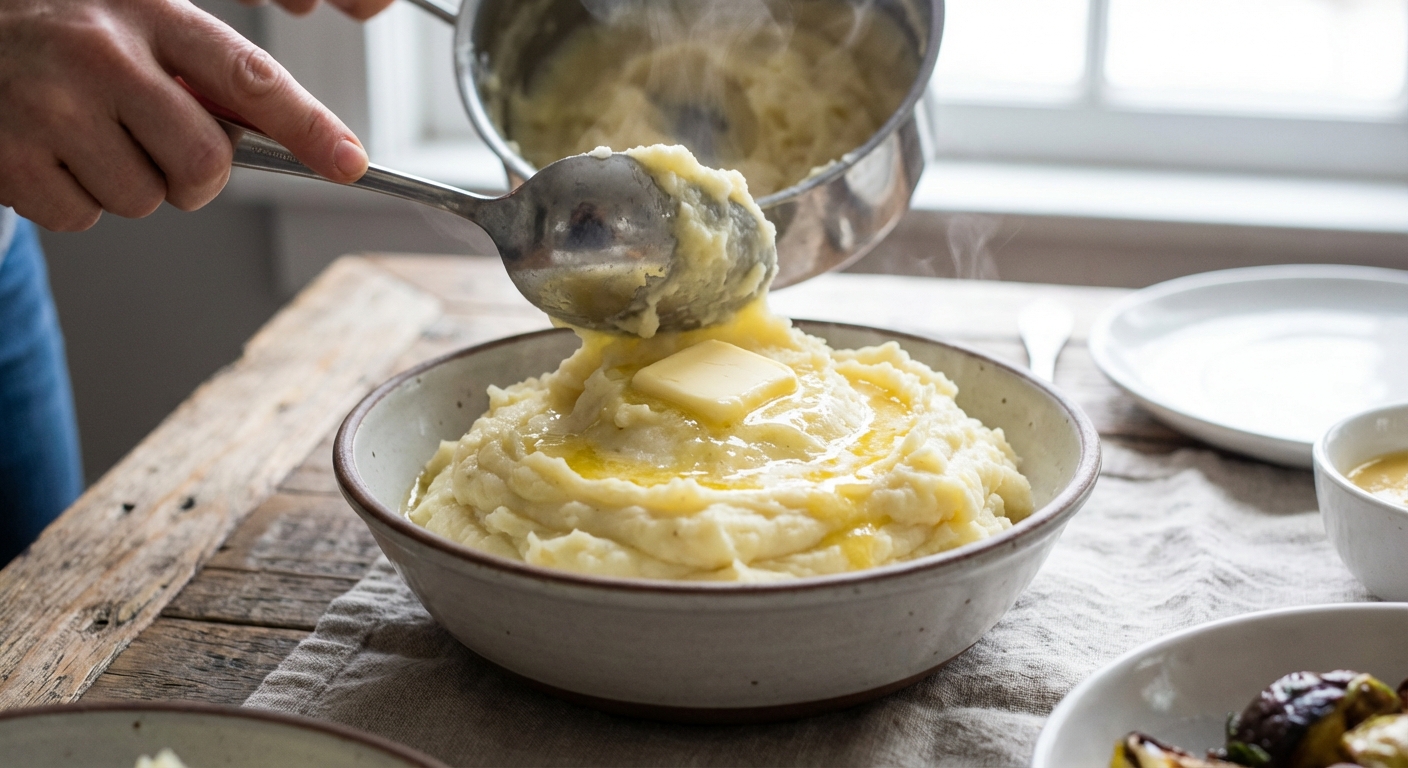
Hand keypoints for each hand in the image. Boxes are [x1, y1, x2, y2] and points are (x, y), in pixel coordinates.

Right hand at [0, 0, 371, 230]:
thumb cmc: (67, 30)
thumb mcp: (139, 22)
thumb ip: (205, 73)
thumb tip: (291, 139)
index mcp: (150, 13)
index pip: (249, 77)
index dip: (309, 126)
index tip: (351, 162)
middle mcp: (102, 54)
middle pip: (203, 165)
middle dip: (193, 174)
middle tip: (154, 144)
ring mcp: (51, 106)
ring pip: (144, 201)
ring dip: (128, 185)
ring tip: (87, 134)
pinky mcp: (11, 157)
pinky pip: (84, 218)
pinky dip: (75, 199)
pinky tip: (51, 152)